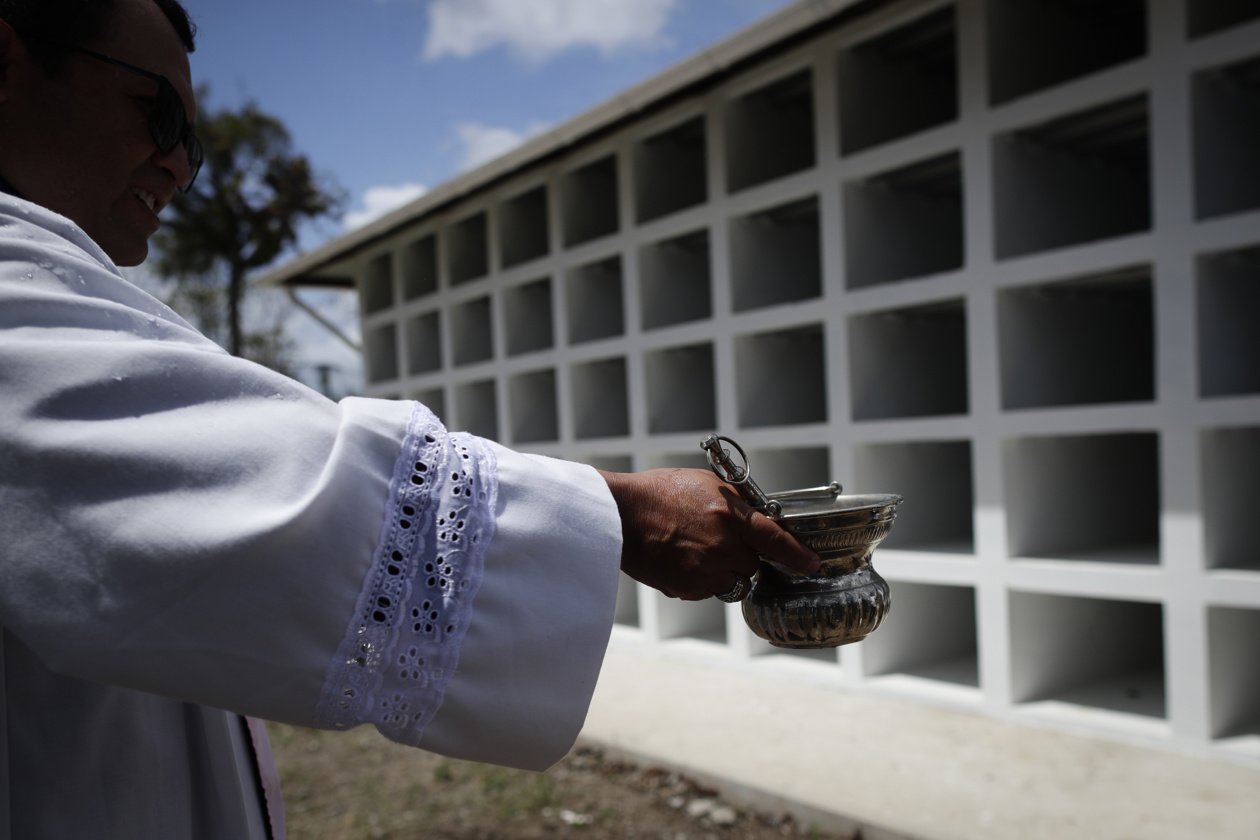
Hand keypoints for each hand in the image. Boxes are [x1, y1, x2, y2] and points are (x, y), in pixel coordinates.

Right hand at [598, 468, 820, 600]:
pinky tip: (681, 560)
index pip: (775, 539)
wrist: (620, 514)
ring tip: (696, 551)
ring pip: (733, 582)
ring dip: (724, 571)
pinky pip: (708, 591)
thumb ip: (737, 500)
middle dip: (743, 556)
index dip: (797, 555)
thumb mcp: (705, 483)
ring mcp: (705, 571)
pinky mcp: (687, 589)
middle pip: (753, 565)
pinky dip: (701, 580)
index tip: (812, 565)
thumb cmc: (660, 492)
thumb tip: (760, 514)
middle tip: (717, 541)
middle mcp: (723, 546)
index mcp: (730, 515)